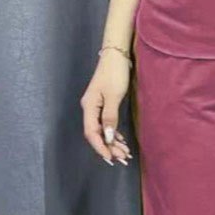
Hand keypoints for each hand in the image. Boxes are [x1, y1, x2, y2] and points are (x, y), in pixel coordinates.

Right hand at [80, 50, 132, 165]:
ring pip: (103, 130)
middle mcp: (90, 109)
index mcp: (89, 107)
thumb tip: (108, 137)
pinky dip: (114, 133)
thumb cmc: (115, 73)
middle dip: (109, 147)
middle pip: (97, 134)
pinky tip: (122, 141)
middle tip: (123, 158)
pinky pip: (106, 124)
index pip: (92, 133)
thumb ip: (110, 117)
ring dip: (113, 142)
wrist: (116, 56)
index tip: (111, 158)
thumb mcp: (113, 96)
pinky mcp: (103, 104)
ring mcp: (96, 107)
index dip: (101, 147)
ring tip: (125, 153)